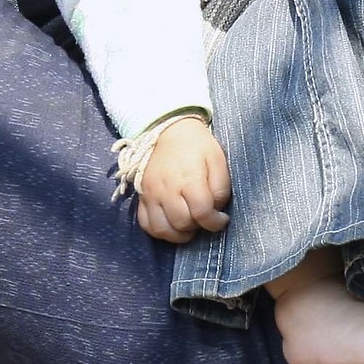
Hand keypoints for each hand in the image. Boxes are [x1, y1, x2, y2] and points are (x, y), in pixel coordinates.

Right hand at [137, 117, 230, 243]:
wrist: (168, 129)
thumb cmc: (197, 145)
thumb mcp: (217, 159)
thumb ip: (221, 188)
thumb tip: (216, 210)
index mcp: (189, 178)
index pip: (202, 212)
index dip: (216, 222)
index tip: (221, 218)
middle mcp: (167, 189)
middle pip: (182, 223)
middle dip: (197, 226)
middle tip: (203, 217)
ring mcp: (151, 194)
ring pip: (162, 229)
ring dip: (179, 233)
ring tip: (189, 225)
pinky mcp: (142, 196)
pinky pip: (146, 224)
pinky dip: (159, 231)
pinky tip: (171, 224)